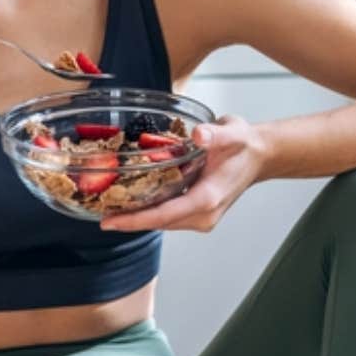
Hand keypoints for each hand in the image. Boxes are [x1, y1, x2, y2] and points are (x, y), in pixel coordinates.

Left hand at [100, 114, 266, 232]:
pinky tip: (130, 200)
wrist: (258, 155)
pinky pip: (167, 216)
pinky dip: (148, 211)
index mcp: (207, 199)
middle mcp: (204, 215)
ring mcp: (201, 218)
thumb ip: (214, 134)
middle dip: (128, 220)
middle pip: (158, 223)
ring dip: (136, 216)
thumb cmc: (243, 144)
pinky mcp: (197, 214)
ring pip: (161, 222)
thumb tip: (199, 134)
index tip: (108, 221)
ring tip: (108, 207)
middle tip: (97, 210)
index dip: (134, 220)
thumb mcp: (231, 132)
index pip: (164, 215)